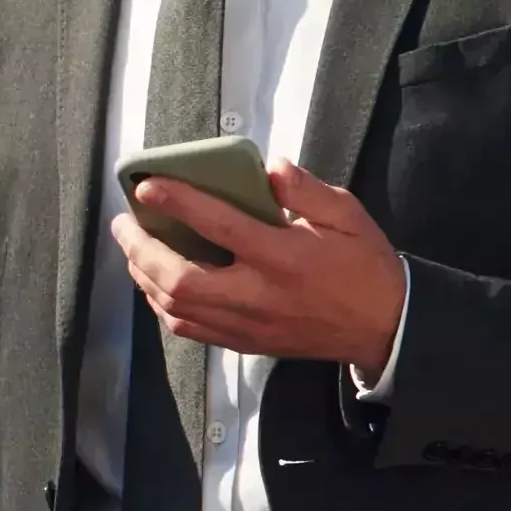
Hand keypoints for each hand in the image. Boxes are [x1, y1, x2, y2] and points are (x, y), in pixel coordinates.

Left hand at [114, 162, 407, 371]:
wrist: (385, 327)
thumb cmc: (363, 264)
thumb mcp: (347, 215)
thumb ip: (306, 189)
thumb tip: (268, 167)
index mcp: (284, 257)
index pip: (220, 226)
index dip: (179, 203)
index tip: (148, 185)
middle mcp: (259, 295)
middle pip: (181, 280)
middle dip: (142, 251)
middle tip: (125, 223)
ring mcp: (249, 326)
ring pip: (178, 310)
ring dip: (145, 279)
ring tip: (133, 249)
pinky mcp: (246, 344)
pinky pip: (191, 329)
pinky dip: (164, 307)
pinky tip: (156, 284)